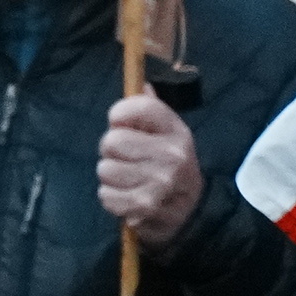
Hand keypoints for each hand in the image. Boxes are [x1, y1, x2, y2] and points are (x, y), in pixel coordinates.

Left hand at [96, 94, 207, 248]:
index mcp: (176, 131)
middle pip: (112, 141)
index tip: (119, 123)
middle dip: (111, 152)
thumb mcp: (168, 135)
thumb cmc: (170, 166)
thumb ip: (151, 110)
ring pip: (105, 170)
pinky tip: (127, 197)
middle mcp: (172, 155)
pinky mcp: (145, 207)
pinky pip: (106, 195)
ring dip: (111, 178)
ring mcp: (159, 183)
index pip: (138, 106)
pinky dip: (111, 198)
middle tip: (126, 159)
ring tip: (128, 180)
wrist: (190, 212)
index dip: (119, 113)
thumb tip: (140, 84)